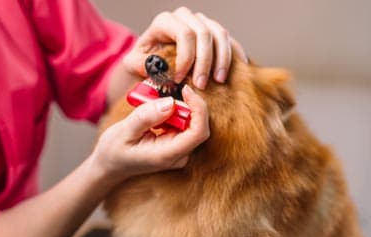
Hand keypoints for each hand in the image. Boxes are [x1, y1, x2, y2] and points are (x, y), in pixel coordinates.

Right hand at [92, 85, 209, 180]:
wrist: (109, 165)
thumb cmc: (114, 151)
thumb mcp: (124, 131)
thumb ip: (147, 116)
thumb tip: (170, 103)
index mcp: (168, 155)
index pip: (198, 132)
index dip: (198, 108)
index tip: (186, 90)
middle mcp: (178, 155)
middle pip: (197, 124)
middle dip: (183, 104)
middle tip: (161, 94)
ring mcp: (178, 151)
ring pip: (190, 122)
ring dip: (175, 107)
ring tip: (151, 104)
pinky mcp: (175, 144)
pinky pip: (182, 124)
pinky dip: (171, 112)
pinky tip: (154, 112)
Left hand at [122, 7, 246, 88]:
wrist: (151, 60)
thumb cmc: (143, 61)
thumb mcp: (133, 64)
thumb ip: (139, 64)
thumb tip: (153, 65)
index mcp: (165, 21)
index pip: (184, 34)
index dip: (186, 58)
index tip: (181, 79)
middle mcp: (185, 17)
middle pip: (204, 34)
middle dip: (204, 62)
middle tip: (201, 85)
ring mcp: (201, 22)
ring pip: (220, 34)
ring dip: (222, 59)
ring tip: (219, 81)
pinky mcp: (213, 32)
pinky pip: (229, 39)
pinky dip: (234, 54)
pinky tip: (236, 70)